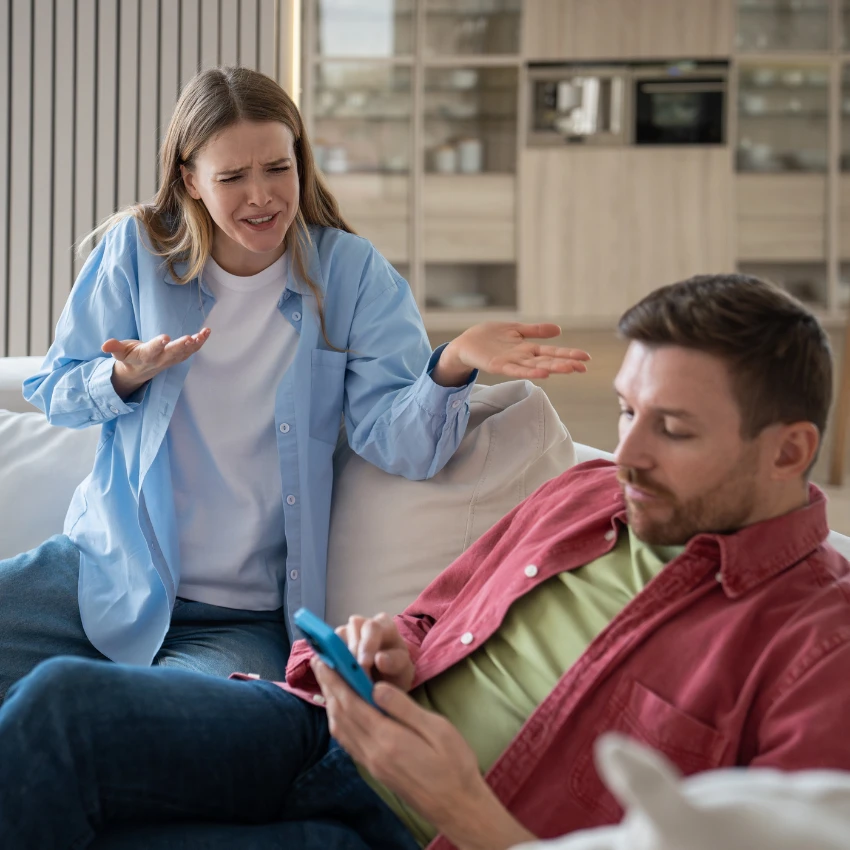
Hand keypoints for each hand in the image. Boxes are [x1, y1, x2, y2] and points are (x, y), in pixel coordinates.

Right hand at [102, 329, 210, 398]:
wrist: (137, 374)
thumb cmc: (129, 358)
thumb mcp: (120, 353)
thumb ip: (115, 348)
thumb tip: (104, 345)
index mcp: (145, 357)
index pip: (152, 351)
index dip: (158, 345)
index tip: (165, 337)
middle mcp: (160, 360)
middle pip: (172, 353)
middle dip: (181, 346)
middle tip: (190, 338)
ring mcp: (170, 360)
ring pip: (184, 353)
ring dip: (195, 344)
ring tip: (202, 334)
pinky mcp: (177, 358)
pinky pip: (191, 352)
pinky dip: (199, 343)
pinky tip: (206, 332)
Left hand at [312, 659, 535, 849]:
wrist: (457, 807)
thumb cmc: (454, 764)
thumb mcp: (436, 729)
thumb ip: (403, 707)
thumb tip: (376, 686)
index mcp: (387, 739)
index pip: (351, 703)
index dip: (335, 679)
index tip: (325, 657)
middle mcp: (372, 752)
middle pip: (340, 715)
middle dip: (328, 686)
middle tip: (318, 661)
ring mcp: (371, 763)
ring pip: (340, 729)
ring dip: (331, 702)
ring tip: (328, 680)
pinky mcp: (375, 769)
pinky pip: (347, 742)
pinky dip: (339, 721)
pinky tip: (343, 711)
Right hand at [335, 613, 414, 690]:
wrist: (385, 680)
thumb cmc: (395, 671)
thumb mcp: (402, 670)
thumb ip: (395, 663)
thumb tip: (380, 659)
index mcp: (383, 625)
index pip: (372, 627)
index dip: (367, 644)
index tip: (365, 664)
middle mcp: (362, 624)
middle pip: (351, 631)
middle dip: (352, 655)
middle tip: (354, 678)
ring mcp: (345, 633)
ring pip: (336, 640)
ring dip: (340, 661)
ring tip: (347, 681)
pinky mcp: (331, 646)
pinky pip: (325, 652)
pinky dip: (330, 667)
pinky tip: (337, 681)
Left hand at [432, 322, 589, 386]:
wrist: (465, 344)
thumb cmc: (488, 337)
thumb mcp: (515, 330)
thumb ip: (536, 331)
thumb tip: (559, 330)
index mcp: (527, 349)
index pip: (552, 351)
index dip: (569, 354)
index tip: (586, 358)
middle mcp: (522, 357)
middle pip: (548, 359)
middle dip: (566, 363)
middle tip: (584, 367)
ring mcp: (512, 362)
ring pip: (536, 366)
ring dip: (552, 368)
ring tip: (569, 369)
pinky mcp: (499, 365)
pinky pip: (517, 369)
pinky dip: (530, 371)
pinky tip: (543, 373)